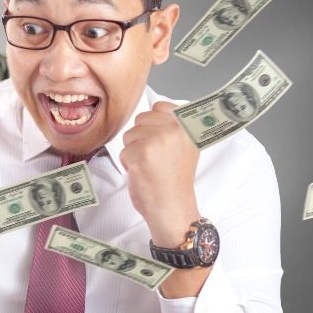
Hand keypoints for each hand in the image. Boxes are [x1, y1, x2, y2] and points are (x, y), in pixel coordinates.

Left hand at [119, 101, 199, 246]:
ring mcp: (159, 140)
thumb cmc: (173, 179)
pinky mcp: (142, 153)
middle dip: (141, 138)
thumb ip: (173, 126)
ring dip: (133, 151)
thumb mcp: (184, 146)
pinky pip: (123, 151)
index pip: (160, 106)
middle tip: (155, 157)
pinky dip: (128, 163)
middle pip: (141, 119)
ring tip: (149, 165)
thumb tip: (155, 108)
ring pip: (129, 135)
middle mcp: (176, 130)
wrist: (171, 206)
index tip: (160, 141)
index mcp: (188, 126)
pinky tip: (142, 173)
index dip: (153, 124)